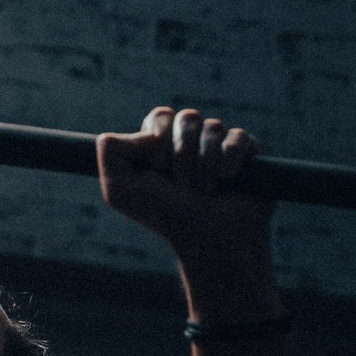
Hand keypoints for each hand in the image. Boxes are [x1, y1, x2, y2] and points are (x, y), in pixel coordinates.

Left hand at [96, 106, 273, 258]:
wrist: (208, 239)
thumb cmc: (164, 215)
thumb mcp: (119, 188)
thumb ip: (109, 149)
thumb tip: (146, 131)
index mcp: (161, 142)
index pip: (161, 116)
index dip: (158, 140)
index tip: (158, 170)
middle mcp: (190, 139)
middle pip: (188, 117)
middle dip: (182, 153)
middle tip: (182, 184)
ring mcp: (219, 144)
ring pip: (213, 127)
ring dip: (204, 164)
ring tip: (204, 191)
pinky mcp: (247, 151)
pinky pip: (237, 138)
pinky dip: (228, 161)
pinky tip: (227, 181)